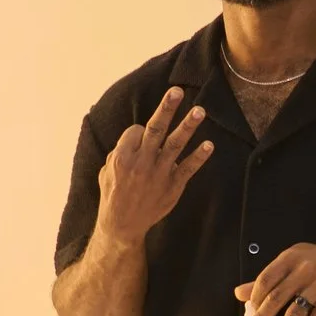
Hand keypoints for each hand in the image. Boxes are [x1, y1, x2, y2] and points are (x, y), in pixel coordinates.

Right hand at [95, 87, 213, 245]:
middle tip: (178, 91)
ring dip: (188, 126)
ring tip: (200, 110)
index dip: (140, 131)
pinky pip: (188, 168)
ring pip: (175, 144)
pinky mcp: (173, 185)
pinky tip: (209, 145)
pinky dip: (199, 157)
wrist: (122, 224)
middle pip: (156, 128)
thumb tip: (135, 136)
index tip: (141, 137)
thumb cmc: (113, 194)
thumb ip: (120, 151)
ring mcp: (159, 173)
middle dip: (167, 108)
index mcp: (122, 156)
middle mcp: (142, 162)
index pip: (137, 130)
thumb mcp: (106, 170)